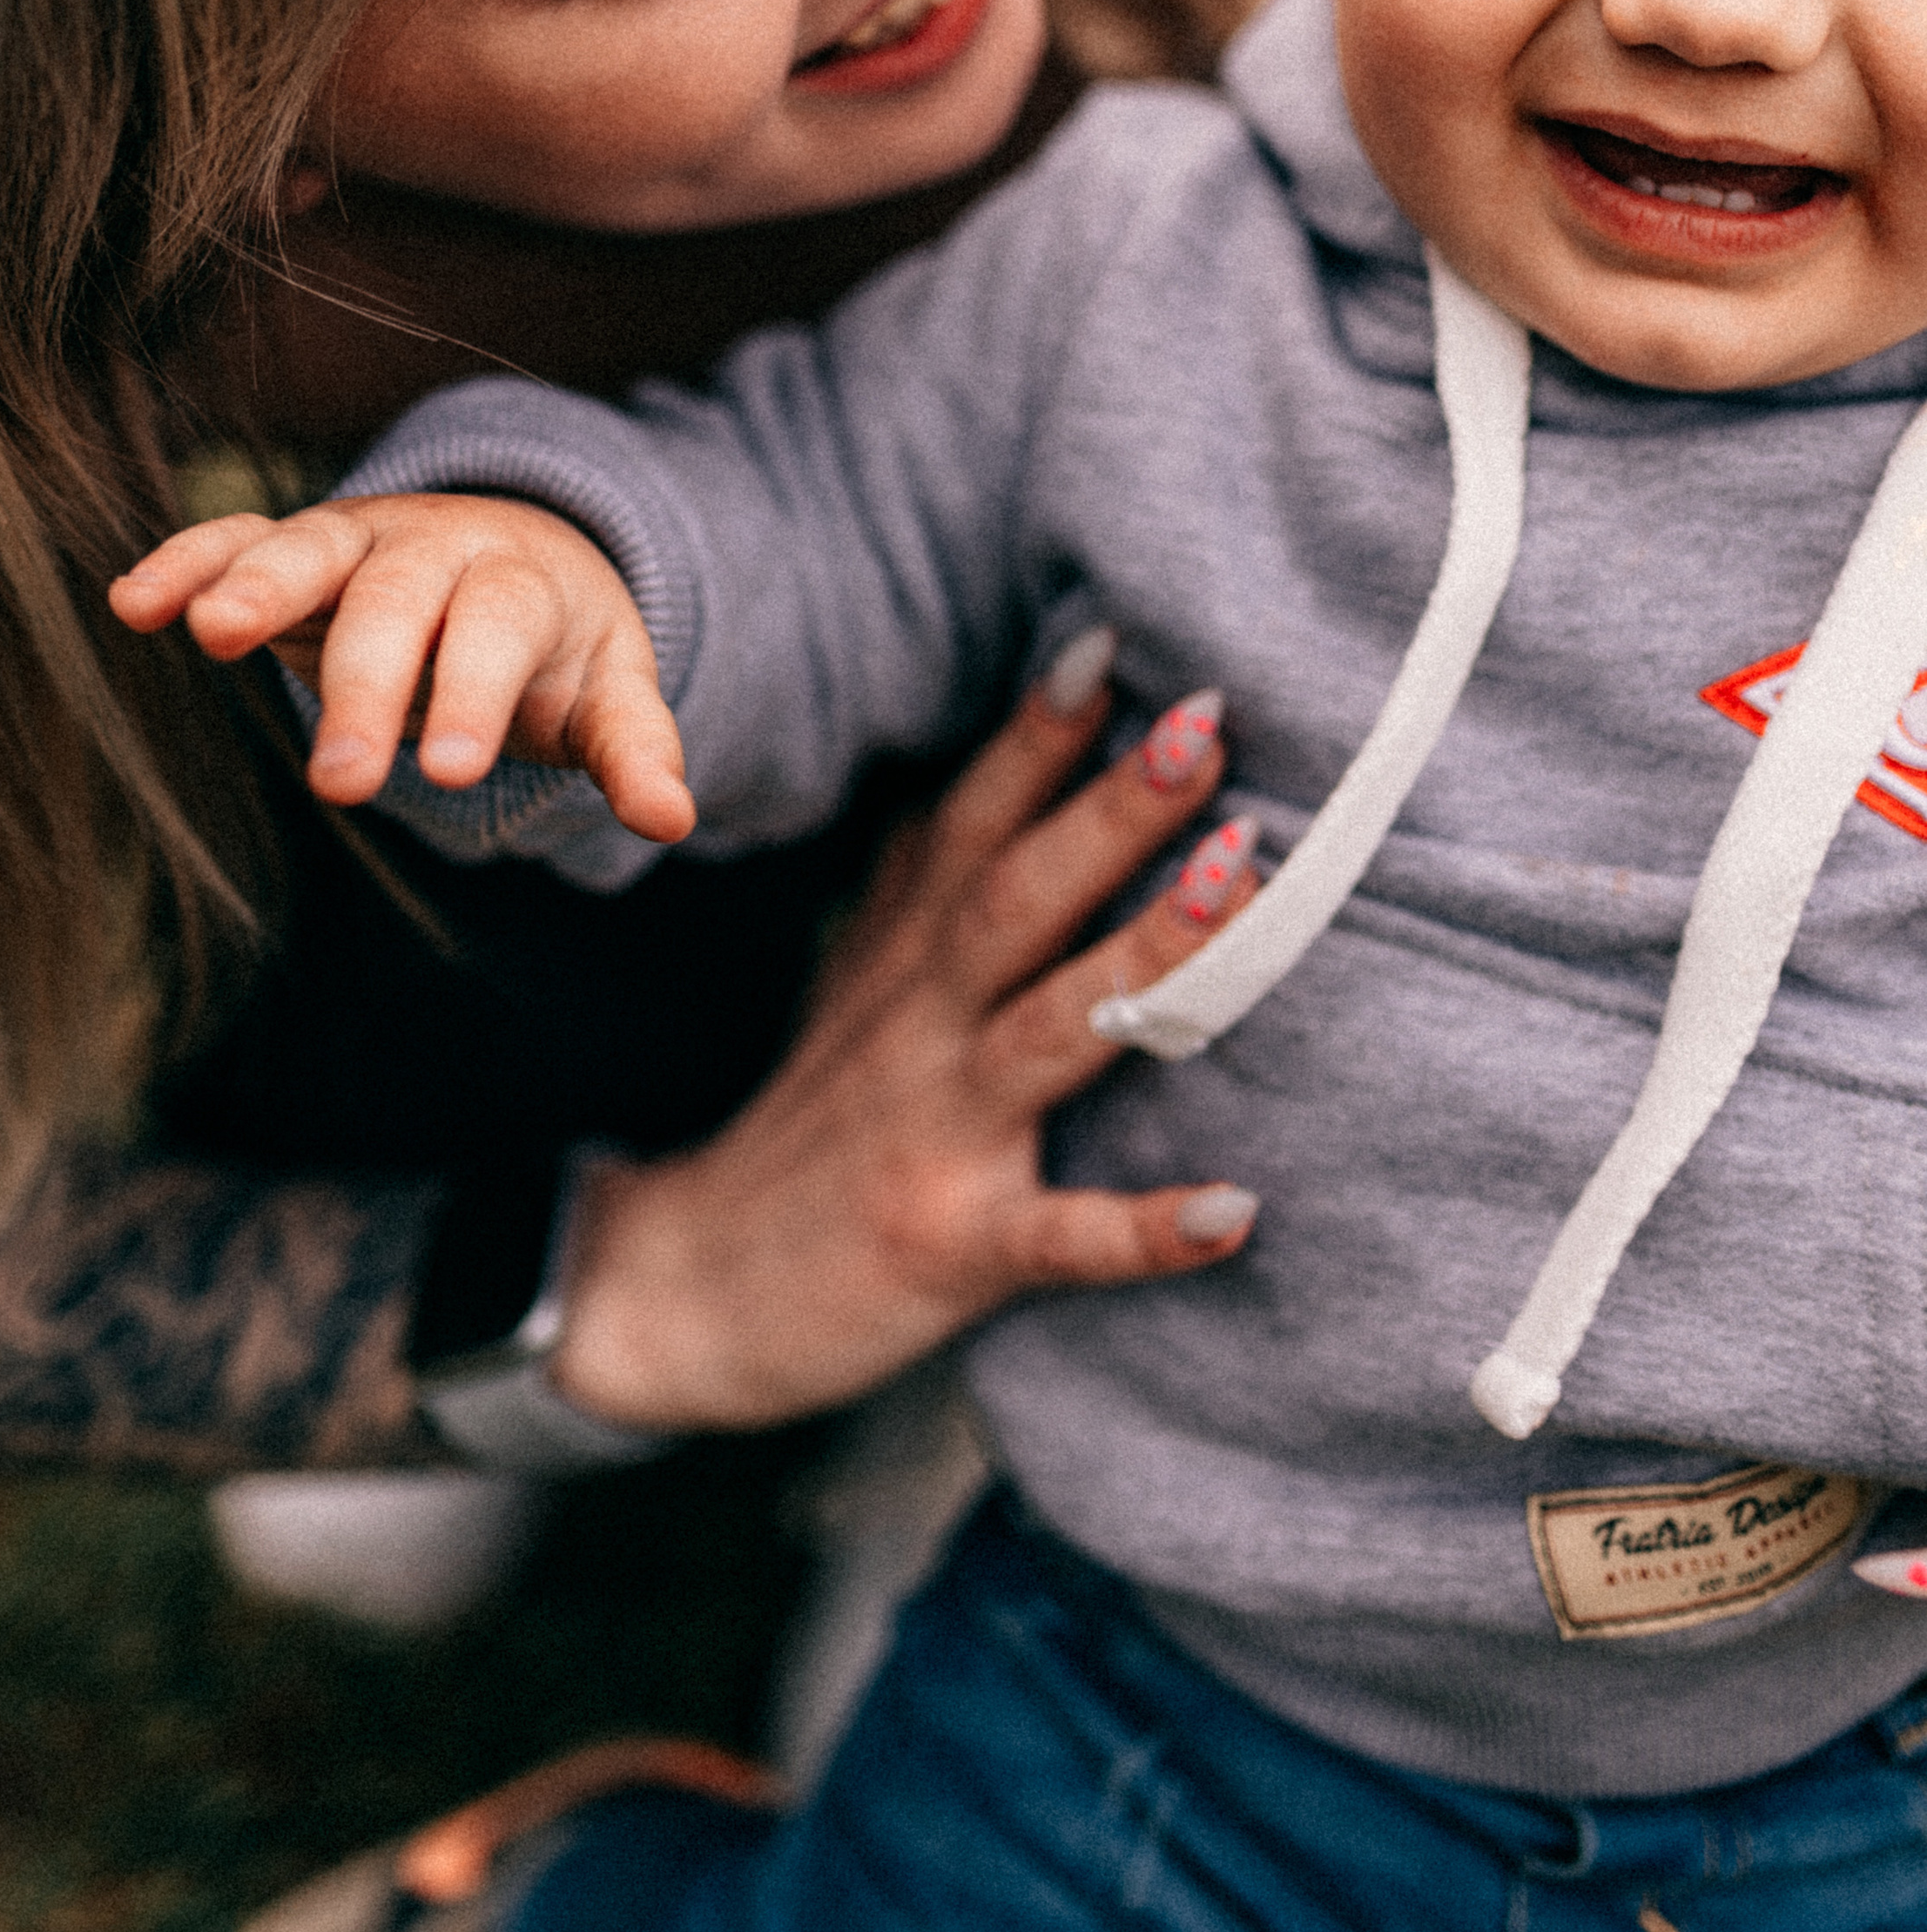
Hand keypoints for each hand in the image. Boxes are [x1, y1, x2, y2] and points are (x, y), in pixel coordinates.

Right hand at [108, 495, 693, 844]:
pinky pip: (236, 539)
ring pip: (307, 549)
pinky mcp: (297, 550)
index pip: (496, 628)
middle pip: (397, 603)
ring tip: (211, 635)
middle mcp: (436, 547)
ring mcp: (359, 540)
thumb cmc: (556, 646)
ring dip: (257, 586)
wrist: (521, 550)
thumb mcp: (607, 692)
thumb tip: (674, 820)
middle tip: (342, 781)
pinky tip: (134, 603)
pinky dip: (188, 562)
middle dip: (366, 686)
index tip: (449, 772)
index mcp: (520, 582)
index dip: (472, 694)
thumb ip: (633, 749)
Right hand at [547, 650, 1258, 1429]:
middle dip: (1112, 809)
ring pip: (1049, 1029)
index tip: (1115, 640)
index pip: (974, 822)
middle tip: (1206, 718)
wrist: (687, 1291)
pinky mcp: (949, 1247)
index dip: (1038, 734)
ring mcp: (934, 1133)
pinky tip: (1239, 1208)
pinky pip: (1057, 1238)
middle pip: (1017, 897)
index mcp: (906, 957)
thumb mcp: (856, 978)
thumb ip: (925, 876)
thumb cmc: (815, 1122)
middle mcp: (920, 1025)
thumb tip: (1012, 750)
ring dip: (1147, 954)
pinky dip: (1144, 1229)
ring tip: (1244, 880)